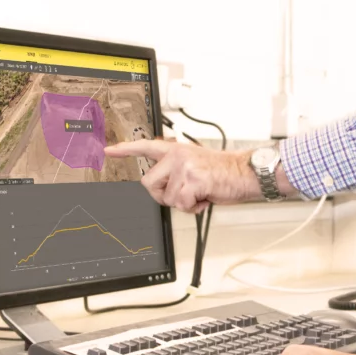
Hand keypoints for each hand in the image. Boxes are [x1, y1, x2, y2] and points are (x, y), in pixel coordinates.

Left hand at [105, 139, 261, 212]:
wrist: (246, 173)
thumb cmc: (225, 172)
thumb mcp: (197, 163)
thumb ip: (177, 170)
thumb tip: (164, 186)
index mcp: (177, 150)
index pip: (146, 147)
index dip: (125, 150)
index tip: (109, 150)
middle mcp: (178, 156)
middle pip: (149, 183)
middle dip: (163, 196)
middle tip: (183, 194)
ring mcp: (184, 167)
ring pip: (167, 198)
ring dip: (183, 203)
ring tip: (199, 194)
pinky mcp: (193, 180)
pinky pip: (181, 204)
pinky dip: (193, 208)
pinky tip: (204, 198)